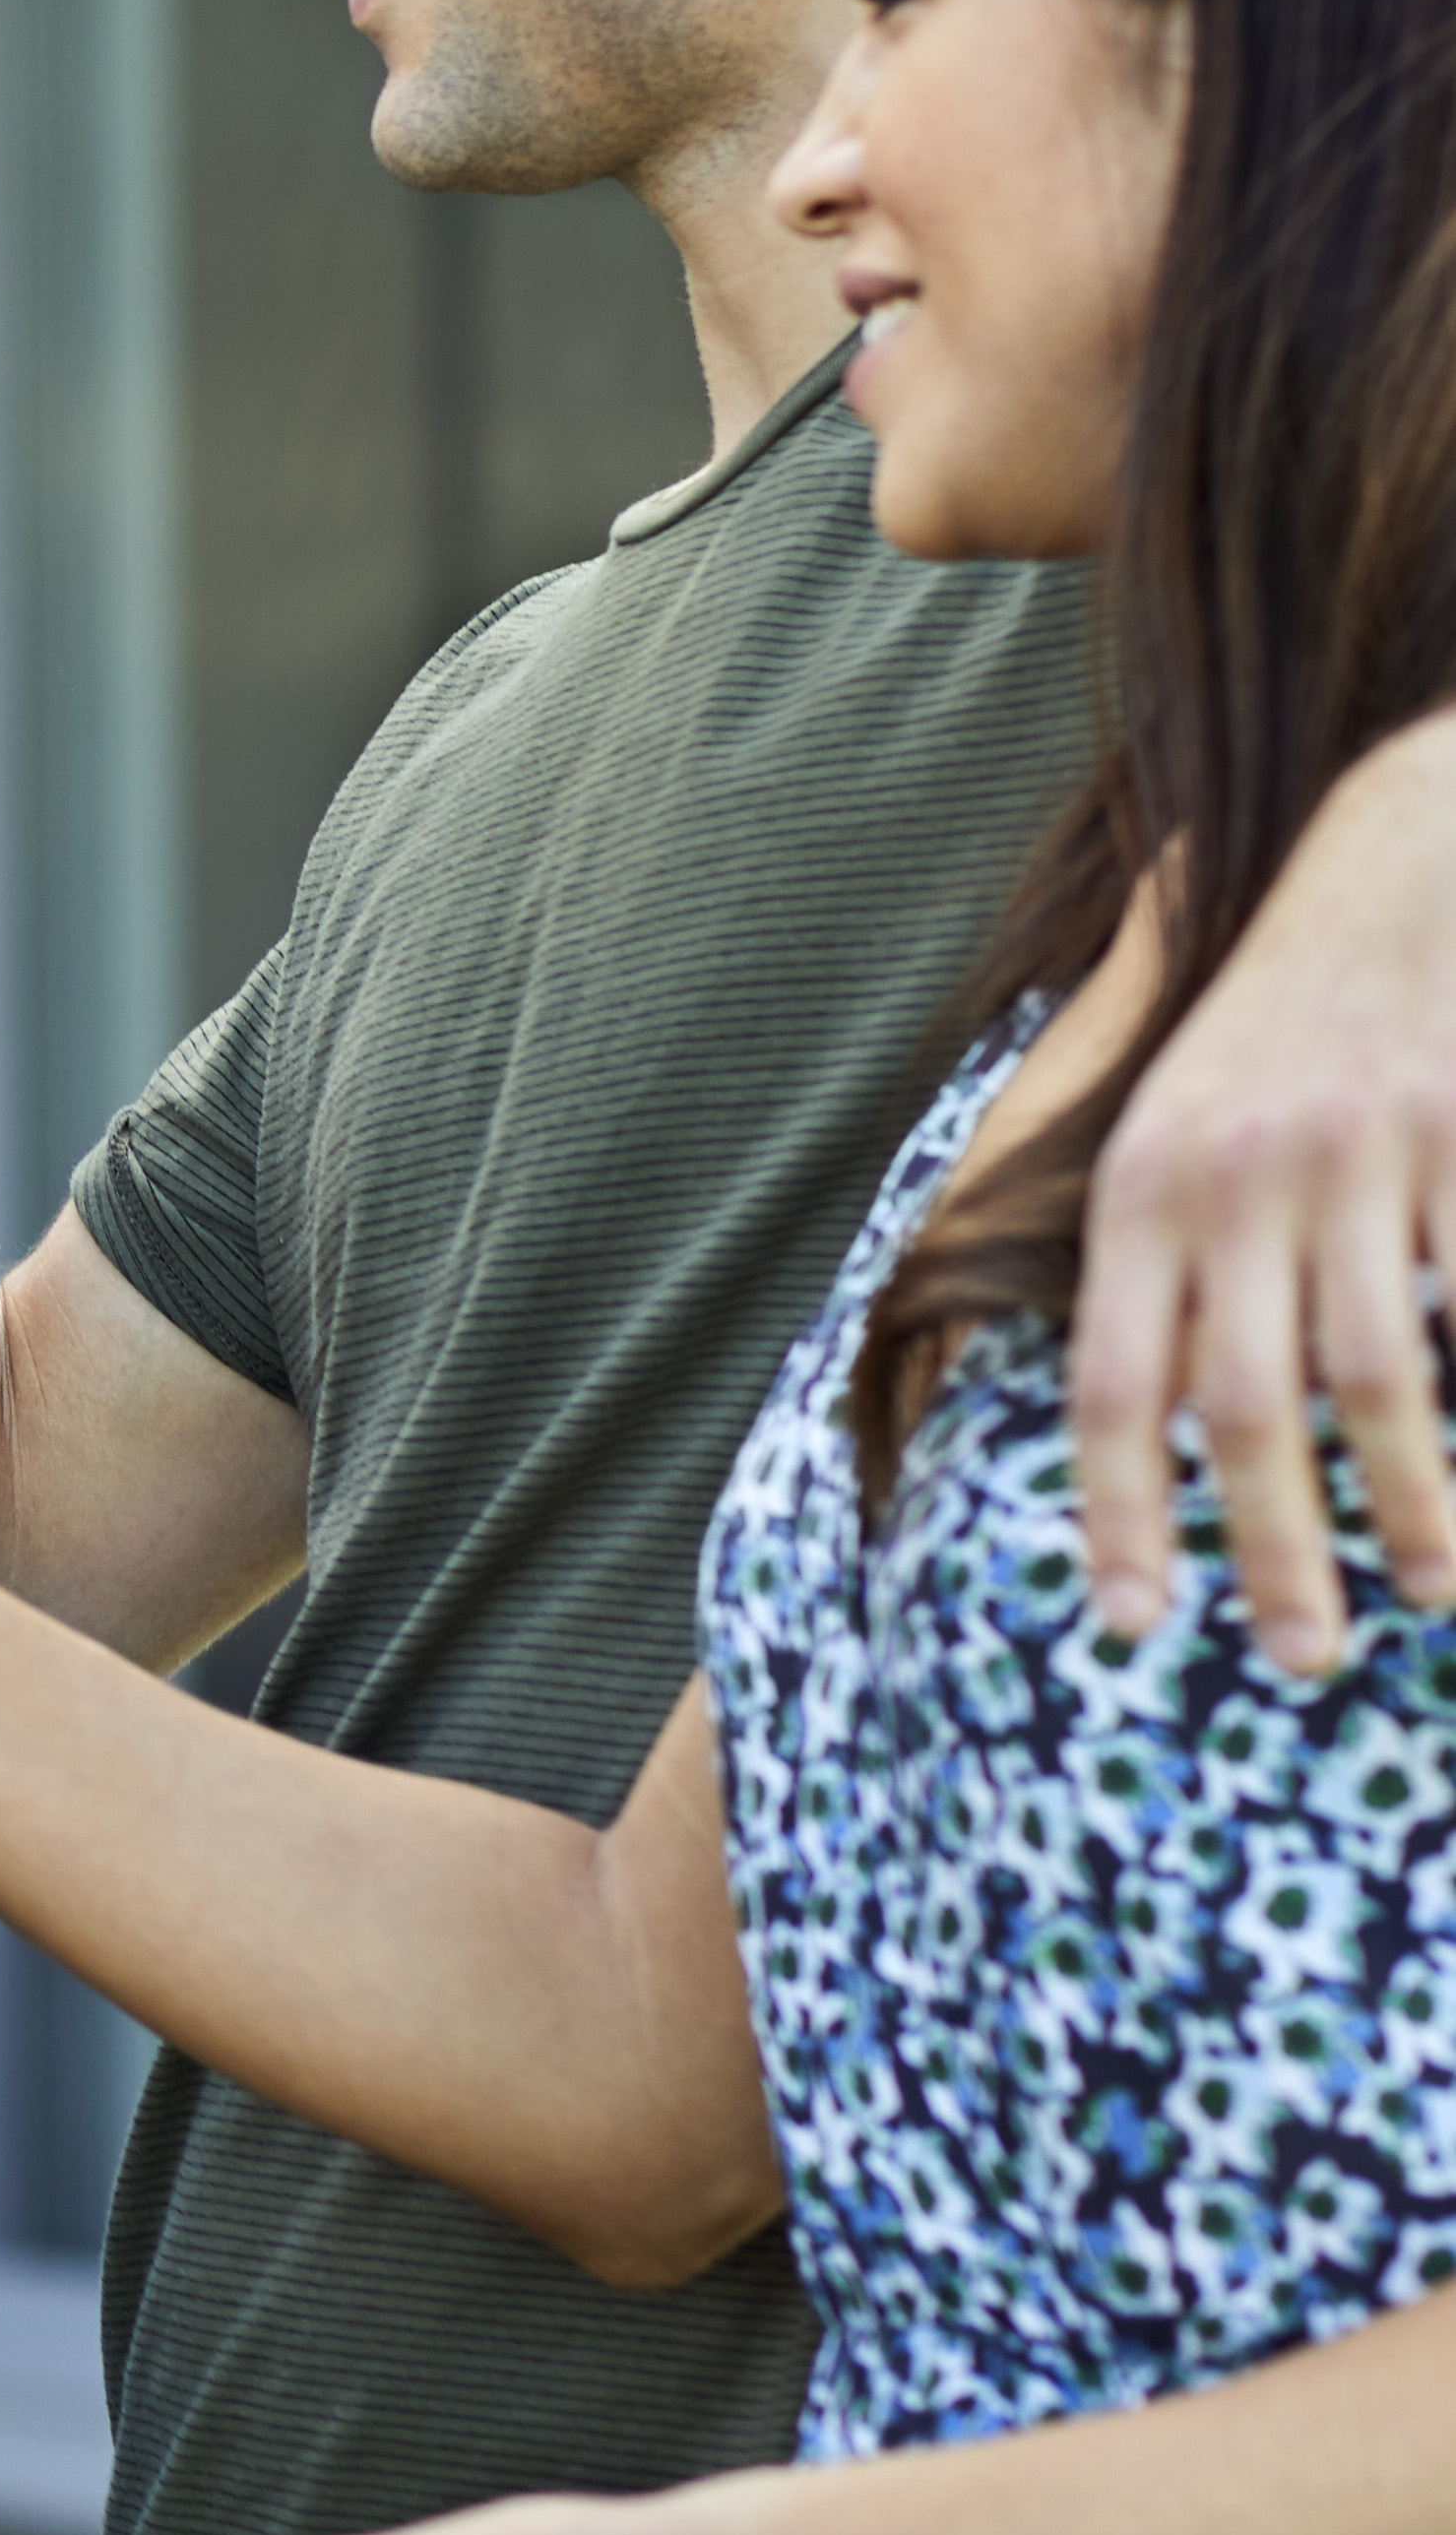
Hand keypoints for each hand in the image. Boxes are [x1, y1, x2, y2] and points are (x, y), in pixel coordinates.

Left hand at [1070, 736, 1455, 1662]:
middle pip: (1252, 1409)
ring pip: (1383, 1379)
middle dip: (1277, 1550)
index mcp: (1141, 1197)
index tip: (1130, 1626)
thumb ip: (1158, 1281)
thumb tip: (1157, 1433)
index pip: (1111, 1385)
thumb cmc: (1267, 1048)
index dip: (1117, 1513)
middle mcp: (1236, 1183)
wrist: (1390, 876)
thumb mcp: (1169, 1146)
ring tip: (1432, 1593)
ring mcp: (1359, 1162)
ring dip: (1413, 1508)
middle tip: (1305, 1659)